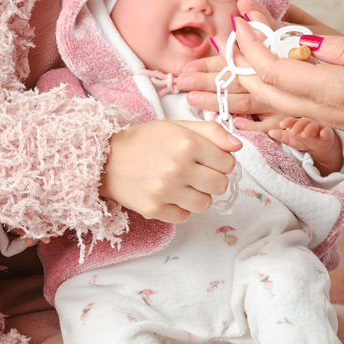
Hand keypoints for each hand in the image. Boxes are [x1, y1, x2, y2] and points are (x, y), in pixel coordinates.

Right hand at [100, 121, 240, 222]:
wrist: (106, 159)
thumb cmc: (145, 141)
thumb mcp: (178, 127)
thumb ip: (211, 133)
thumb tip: (237, 146)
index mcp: (187, 143)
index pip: (227, 163)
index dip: (221, 162)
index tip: (208, 160)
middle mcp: (178, 168)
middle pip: (220, 185)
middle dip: (213, 180)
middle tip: (197, 174)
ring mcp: (165, 191)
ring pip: (205, 204)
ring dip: (198, 196)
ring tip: (183, 185)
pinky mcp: (154, 209)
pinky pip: (185, 216)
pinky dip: (180, 208)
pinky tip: (169, 195)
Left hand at [232, 18, 343, 179]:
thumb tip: (304, 40)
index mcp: (333, 93)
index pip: (273, 69)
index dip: (250, 42)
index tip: (242, 16)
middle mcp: (321, 109)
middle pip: (260, 88)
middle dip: (236, 58)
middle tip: (229, 25)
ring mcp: (324, 117)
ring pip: (267, 101)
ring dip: (238, 81)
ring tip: (215, 65)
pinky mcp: (329, 118)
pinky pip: (284, 105)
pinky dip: (260, 90)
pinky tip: (250, 82)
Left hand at [268, 117, 343, 175]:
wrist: (321, 145)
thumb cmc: (304, 140)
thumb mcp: (291, 140)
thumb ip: (281, 136)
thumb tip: (269, 132)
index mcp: (298, 124)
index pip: (292, 121)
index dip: (288, 121)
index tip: (281, 124)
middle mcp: (308, 124)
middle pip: (303, 122)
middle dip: (297, 126)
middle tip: (292, 132)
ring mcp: (318, 128)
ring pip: (314, 126)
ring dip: (309, 129)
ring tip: (304, 134)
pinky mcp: (327, 134)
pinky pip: (327, 132)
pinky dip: (325, 132)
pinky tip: (323, 133)